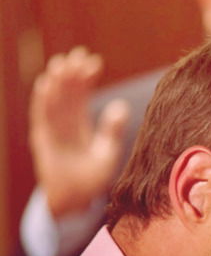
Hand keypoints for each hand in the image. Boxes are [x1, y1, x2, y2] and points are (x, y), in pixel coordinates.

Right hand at [29, 46, 129, 217]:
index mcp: (81, 125)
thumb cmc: (92, 179)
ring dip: (57, 82)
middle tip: (78, 54)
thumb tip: (122, 106)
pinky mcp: (42, 140)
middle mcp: (65, 124)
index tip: (94, 61)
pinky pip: (42, 117)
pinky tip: (47, 84)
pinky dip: (43, 101)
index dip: (86, 78)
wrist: (75, 201)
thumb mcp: (108, 153)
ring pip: (54, 100)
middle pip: (67, 93)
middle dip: (72, 73)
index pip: (83, 95)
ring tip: (62, 63)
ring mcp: (52, 130)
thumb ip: (112, 131)